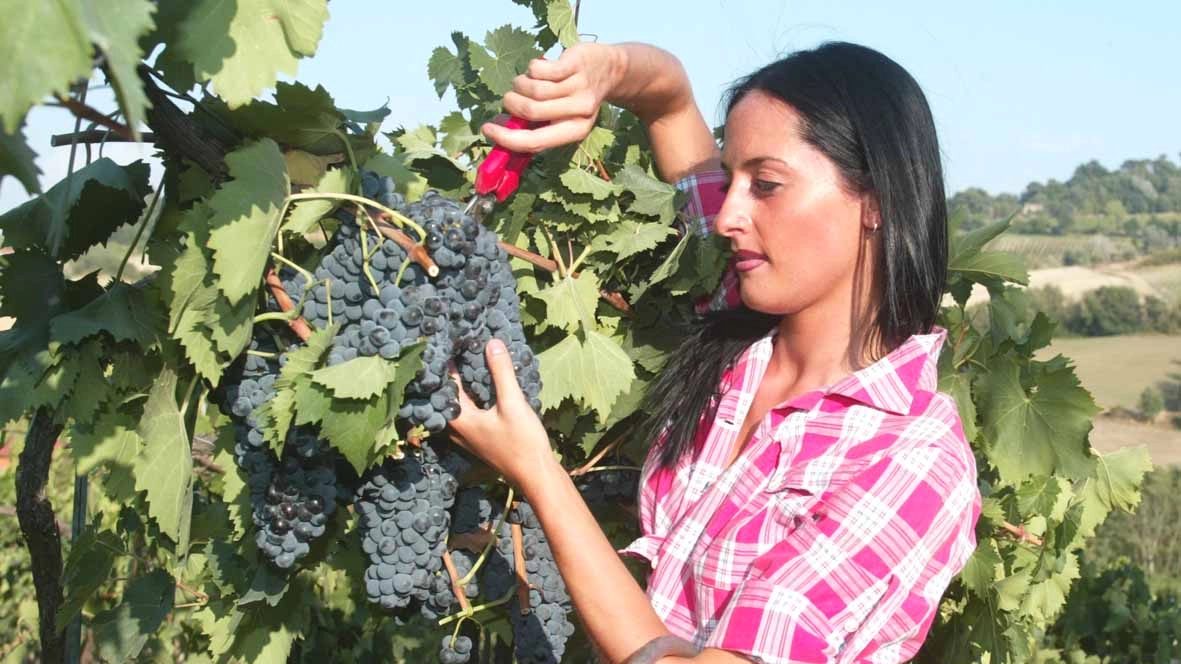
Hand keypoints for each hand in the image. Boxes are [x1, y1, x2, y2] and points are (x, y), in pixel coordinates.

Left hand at [446, 339, 557, 492]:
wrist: (535, 474)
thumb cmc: (522, 441)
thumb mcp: (513, 403)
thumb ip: (501, 372)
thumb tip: (492, 342)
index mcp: (459, 419)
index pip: (445, 385)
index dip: (446, 363)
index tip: (448, 341)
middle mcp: (457, 429)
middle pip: (447, 395)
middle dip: (452, 373)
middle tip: (456, 348)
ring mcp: (467, 436)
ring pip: (458, 405)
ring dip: (462, 386)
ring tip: (468, 362)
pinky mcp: (479, 439)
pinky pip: (468, 413)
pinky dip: (472, 397)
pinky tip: (483, 387)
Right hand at [481, 43, 623, 153]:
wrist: (610, 70)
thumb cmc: (575, 98)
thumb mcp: (561, 117)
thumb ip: (532, 126)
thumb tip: (494, 129)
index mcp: (575, 132)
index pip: (534, 142)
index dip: (506, 138)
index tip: (487, 130)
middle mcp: (580, 112)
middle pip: (530, 111)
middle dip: (511, 104)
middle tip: (510, 99)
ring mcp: (579, 87)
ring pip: (534, 89)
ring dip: (520, 84)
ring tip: (525, 82)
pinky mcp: (575, 65)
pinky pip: (539, 69)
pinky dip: (532, 68)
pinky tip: (540, 68)